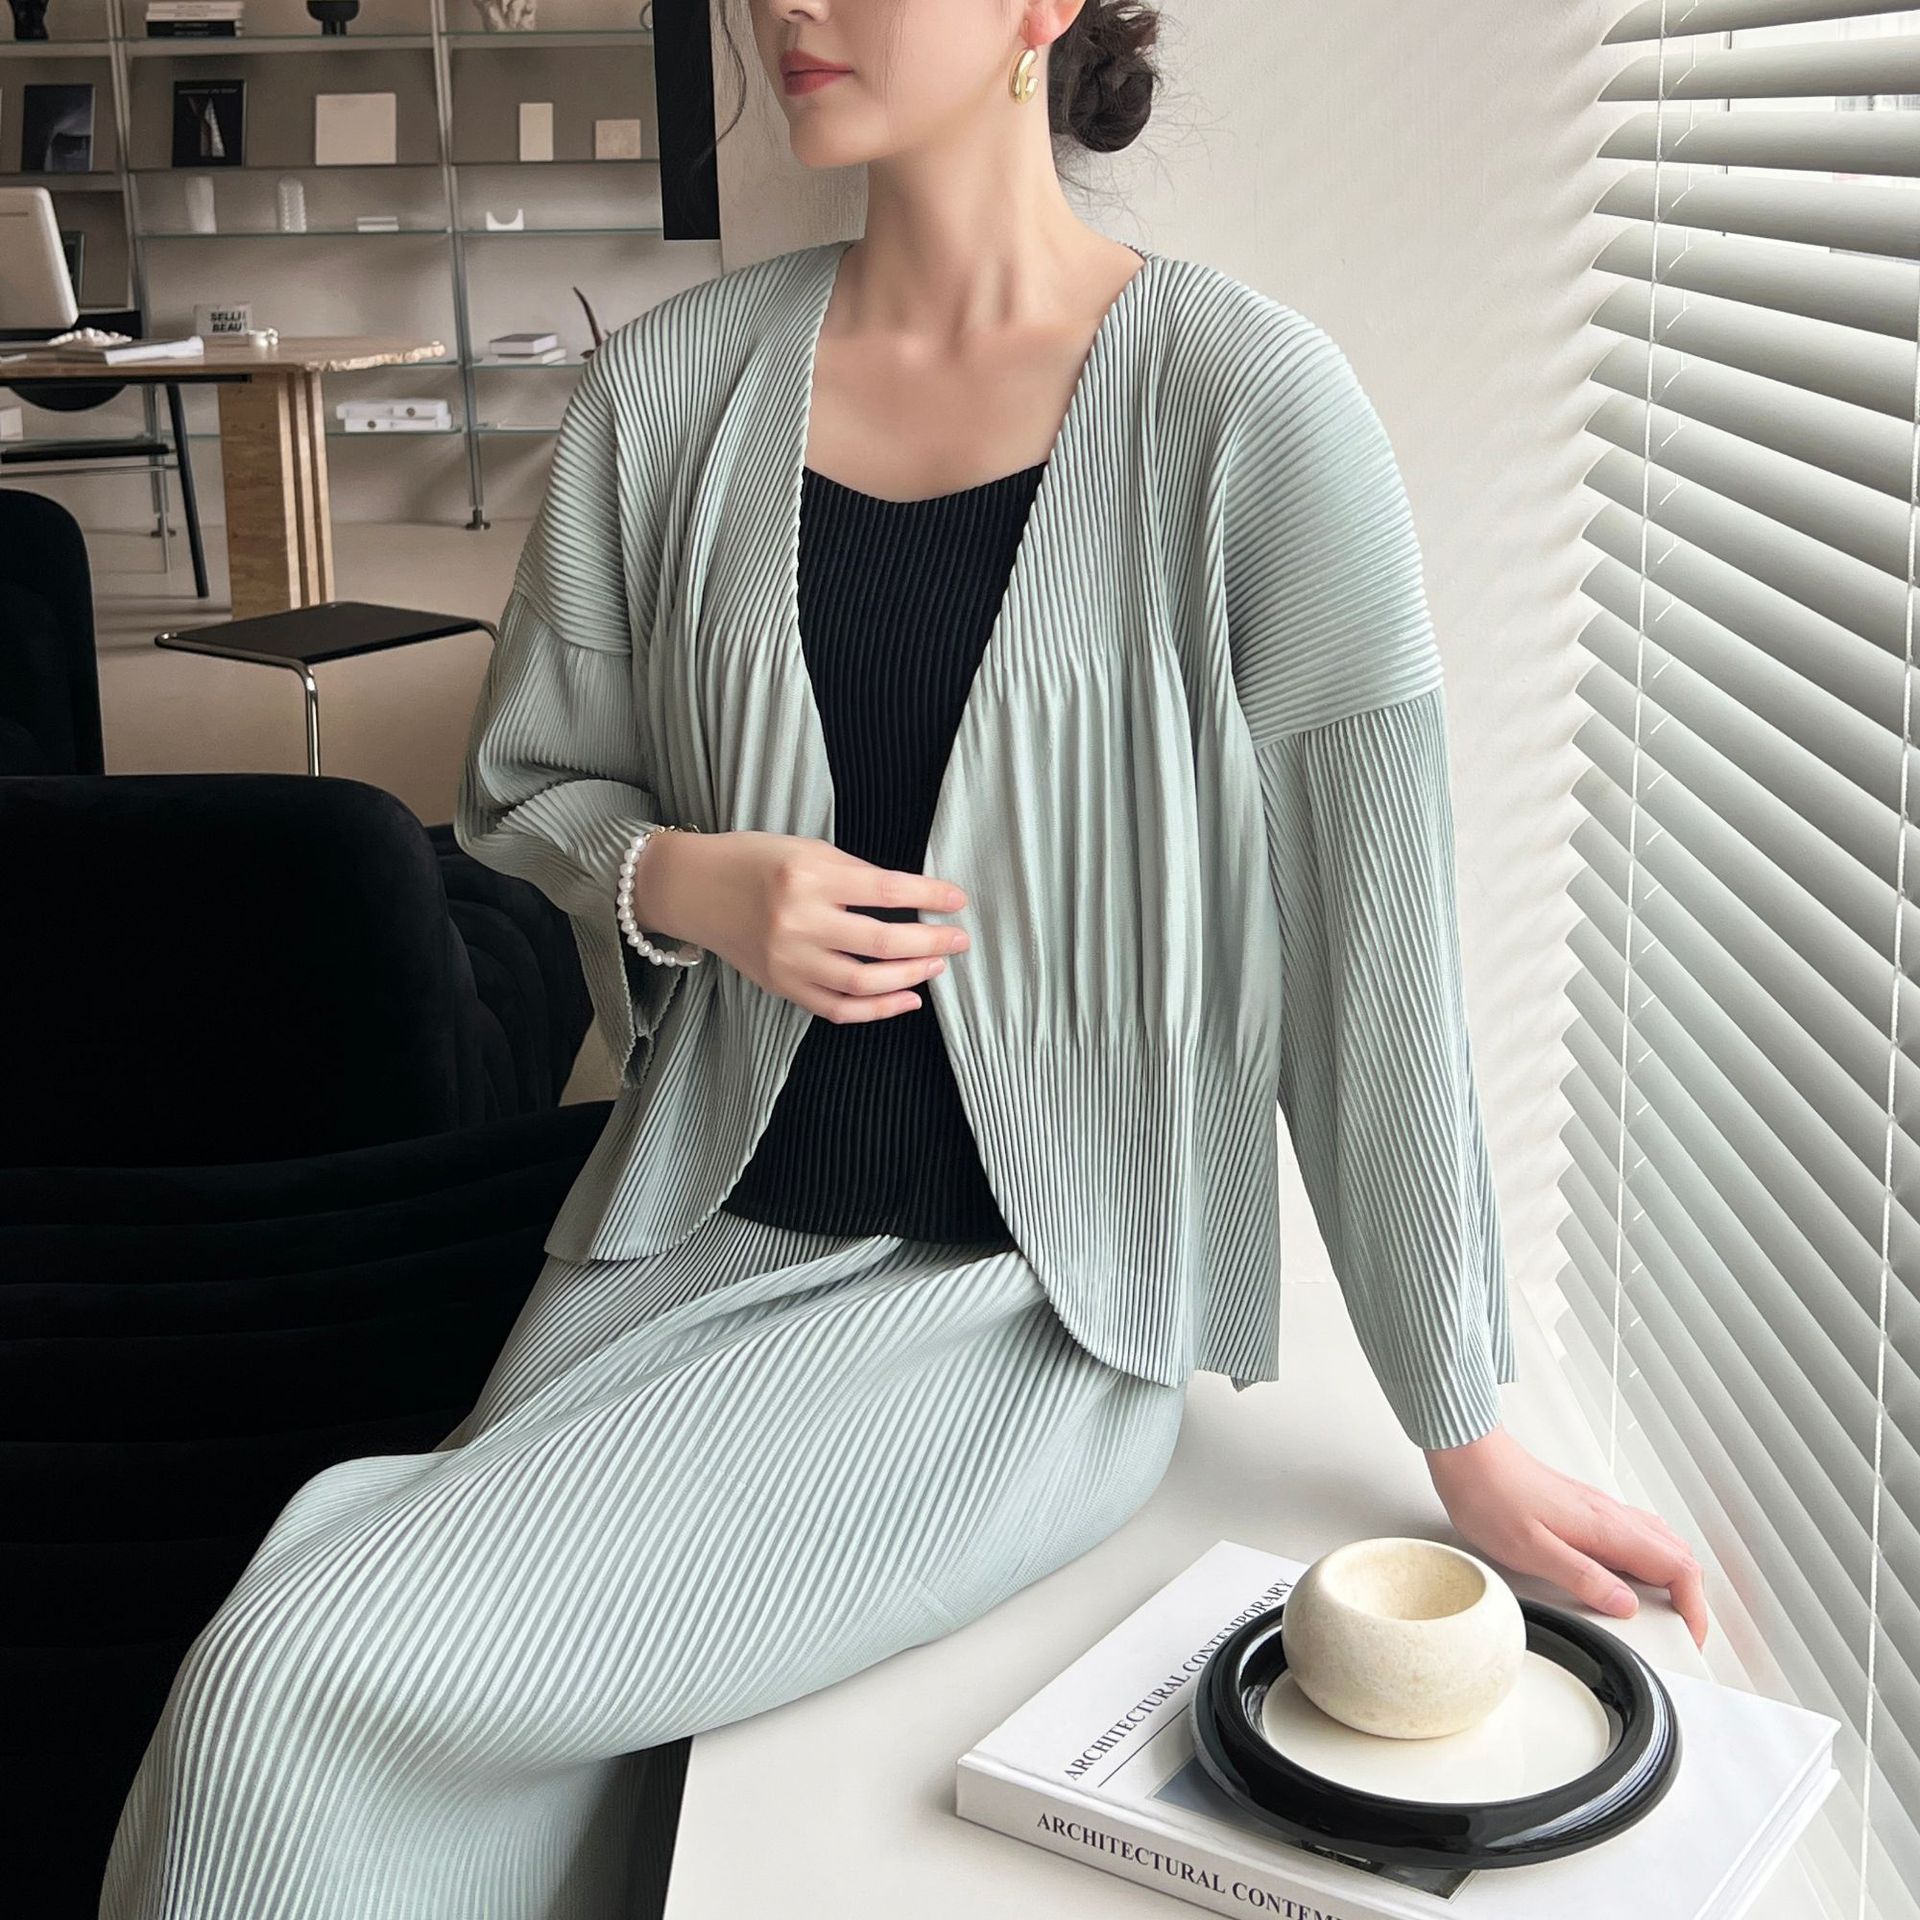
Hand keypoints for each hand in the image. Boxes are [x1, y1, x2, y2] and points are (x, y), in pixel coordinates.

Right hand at [631, 828, 969, 1021]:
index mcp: (809, 876)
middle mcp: (798, 921)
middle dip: (932, 942)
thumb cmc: (755, 861)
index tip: (958, 900)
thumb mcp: (806, 849)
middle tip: (959, 940)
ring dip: (911, 977)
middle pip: (882, 943)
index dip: (930, 897)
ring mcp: (789, 960)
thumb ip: (855, 874)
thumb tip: (912, 899)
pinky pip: (838, 1008)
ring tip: (937, 965)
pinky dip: (878, 1009)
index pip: (887, 891)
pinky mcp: (782, 986)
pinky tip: (907, 999)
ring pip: (864, 983)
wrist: (695, 889)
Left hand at [1424, 1426, 1708, 1648]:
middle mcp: (1610, 1515)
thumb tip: (1625, 1606)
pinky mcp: (1583, 1508)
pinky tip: (1624, 1575)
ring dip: (1671, 1577)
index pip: (1678, 1568)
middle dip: (1690, 1597)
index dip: (1694, 1607)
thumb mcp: (1532, 1550)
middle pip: (1678, 1556)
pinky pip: (1634, 1534)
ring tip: (1661, 1610)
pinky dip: (1647, 1560)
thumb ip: (1583, 1578)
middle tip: (1681, 1629)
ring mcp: (1599, 1509)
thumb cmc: (1490, 1496)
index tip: (1691, 1636)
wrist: (1468, 1454)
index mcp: (1607, 1528)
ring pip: (1659, 1542)